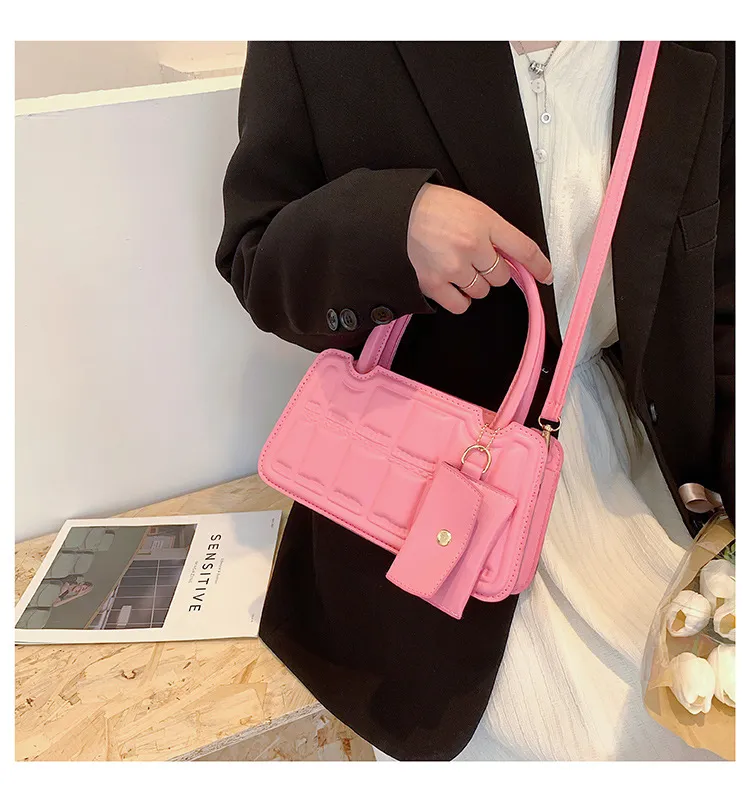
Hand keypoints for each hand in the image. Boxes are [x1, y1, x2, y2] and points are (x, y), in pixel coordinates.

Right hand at [406, 184, 552, 313]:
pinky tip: (451, 284)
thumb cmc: (433, 208)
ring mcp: (453, 267)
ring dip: (474, 283)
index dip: (539, 265)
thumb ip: (493, 231)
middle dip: (492, 269)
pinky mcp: (434, 283)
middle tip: (476, 259)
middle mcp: (473, 246)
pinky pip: (460, 305)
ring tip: (458, 267)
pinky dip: (459, 299)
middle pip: (501, 275)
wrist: (397, 214)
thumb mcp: (472, 208)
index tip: (546, 275)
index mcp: (485, 222)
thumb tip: (510, 256)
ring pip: (481, 291)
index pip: (523, 248)